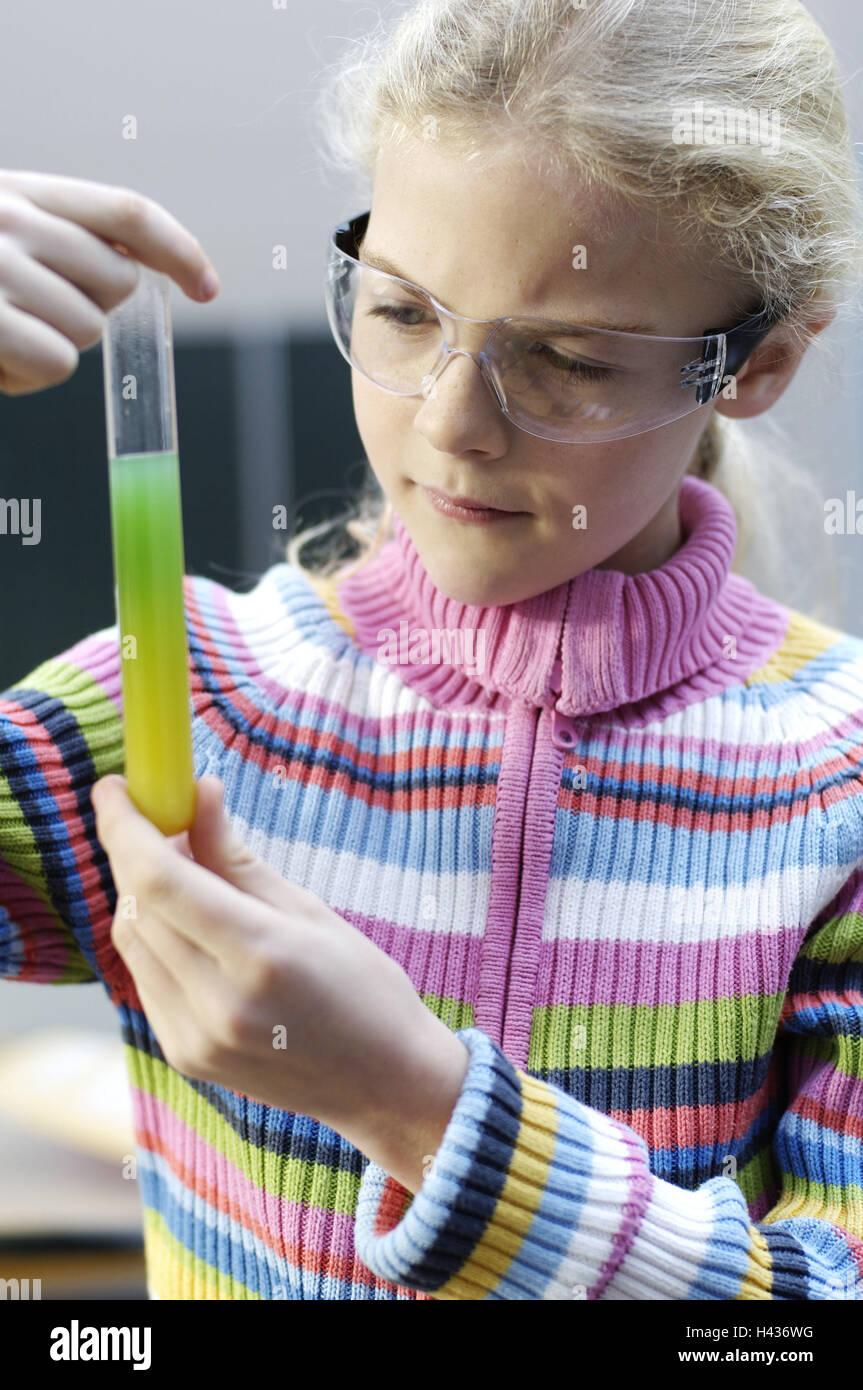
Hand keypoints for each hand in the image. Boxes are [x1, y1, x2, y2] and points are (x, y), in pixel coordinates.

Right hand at [0, 168, 218, 395]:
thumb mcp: (7, 238)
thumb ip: (65, 236)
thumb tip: (141, 262)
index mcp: (21, 191)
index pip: (126, 211)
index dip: (179, 250)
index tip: (207, 287)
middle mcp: (8, 218)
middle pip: (120, 278)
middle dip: (95, 307)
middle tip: (38, 311)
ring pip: (91, 327)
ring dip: (58, 343)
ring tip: (9, 332)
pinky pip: (59, 362)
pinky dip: (32, 375)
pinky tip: (0, 358)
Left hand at [91, 773, 468, 1188]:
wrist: (383, 1085)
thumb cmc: (363, 987)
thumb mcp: (309, 910)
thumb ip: (236, 858)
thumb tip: (197, 794)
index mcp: (259, 957)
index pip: (159, 881)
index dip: (125, 827)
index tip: (116, 787)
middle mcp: (216, 1004)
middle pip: (136, 908)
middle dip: (135, 851)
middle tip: (162, 815)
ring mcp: (194, 1038)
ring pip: (131, 942)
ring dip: (141, 893)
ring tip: (183, 866)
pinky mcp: (184, 1056)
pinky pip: (146, 977)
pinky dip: (154, 935)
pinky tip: (188, 920)